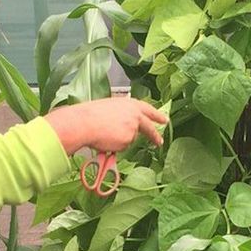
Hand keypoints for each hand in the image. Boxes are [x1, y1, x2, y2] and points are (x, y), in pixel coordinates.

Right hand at [44, 97, 168, 154]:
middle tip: (159, 142)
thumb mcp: (111, 107)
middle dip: (155, 136)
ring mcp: (133, 129)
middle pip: (149, 128)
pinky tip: (106, 139)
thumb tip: (124, 124)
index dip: (157, 115)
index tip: (164, 120)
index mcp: (131, 104)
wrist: (85, 122)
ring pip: (130, 138)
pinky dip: (115, 145)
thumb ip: (122, 114)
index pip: (148, 110)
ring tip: (106, 134)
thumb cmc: (92, 114)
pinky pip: (122, 146)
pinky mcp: (128, 140)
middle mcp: (135, 115)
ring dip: (121, 139)